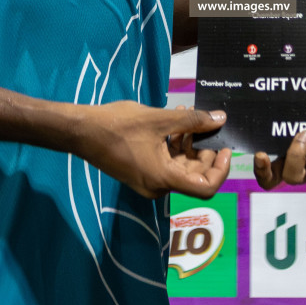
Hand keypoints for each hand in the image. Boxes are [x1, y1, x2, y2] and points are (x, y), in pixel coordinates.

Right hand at [75, 102, 232, 198]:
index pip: (206, 188)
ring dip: (188, 144)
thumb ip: (192, 122)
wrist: (81, 131)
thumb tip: (220, 119)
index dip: (221, 170)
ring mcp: (148, 181)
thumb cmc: (118, 125)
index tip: (224, 148)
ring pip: (180, 167)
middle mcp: (158, 187)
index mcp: (164, 179)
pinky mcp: (141, 172)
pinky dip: (174, 145)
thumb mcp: (159, 119)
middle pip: (194, 175)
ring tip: (189, 116)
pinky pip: (166, 163)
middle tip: (208, 125)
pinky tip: (176, 121)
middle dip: (204, 150)